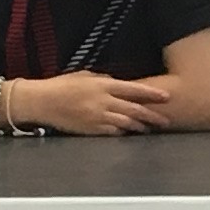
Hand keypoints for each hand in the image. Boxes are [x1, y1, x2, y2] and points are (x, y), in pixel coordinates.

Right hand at [14, 71, 174, 136]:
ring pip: (126, 123)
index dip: (152, 94)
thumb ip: (104, 80)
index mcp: (103, 85)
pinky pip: (113, 132)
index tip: (166, 97)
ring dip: (140, 126)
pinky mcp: (91, 129)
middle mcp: (103, 101)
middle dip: (152, 115)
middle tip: (167, 120)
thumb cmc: (62, 86)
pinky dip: (123, 132)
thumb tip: (118, 83)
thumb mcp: (85, 76)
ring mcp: (98, 117)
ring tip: (150, 129)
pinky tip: (130, 133)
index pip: (134, 90)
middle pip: (135, 109)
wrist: (42, 102)